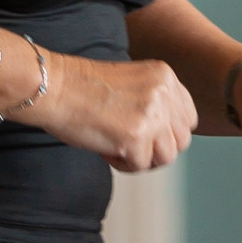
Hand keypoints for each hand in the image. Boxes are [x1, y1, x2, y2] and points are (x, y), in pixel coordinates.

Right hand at [42, 56, 196, 170]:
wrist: (53, 87)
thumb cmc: (81, 87)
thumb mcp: (132, 83)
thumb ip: (155, 102)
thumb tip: (170, 137)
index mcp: (165, 76)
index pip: (188, 119)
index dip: (167, 132)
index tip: (143, 131)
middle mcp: (164, 93)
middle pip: (181, 141)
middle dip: (156, 149)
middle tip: (128, 142)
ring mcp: (153, 115)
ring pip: (166, 158)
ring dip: (141, 158)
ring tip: (116, 144)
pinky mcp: (136, 136)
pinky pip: (140, 166)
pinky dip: (122, 164)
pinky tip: (105, 147)